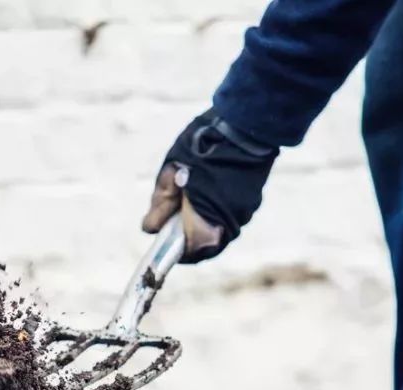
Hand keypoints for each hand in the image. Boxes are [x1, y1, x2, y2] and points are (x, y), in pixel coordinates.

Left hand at [142, 109, 278, 263]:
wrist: (247, 124)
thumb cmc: (204, 146)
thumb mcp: (171, 171)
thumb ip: (160, 204)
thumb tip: (149, 228)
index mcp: (205, 221)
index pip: (189, 252)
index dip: (175, 250)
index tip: (163, 241)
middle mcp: (229, 224)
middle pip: (205, 243)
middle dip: (188, 234)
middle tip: (172, 217)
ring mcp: (244, 213)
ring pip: (219, 228)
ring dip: (203, 220)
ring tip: (189, 197)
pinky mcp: (253, 201)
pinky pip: (231, 214)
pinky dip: (217, 208)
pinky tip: (208, 188)